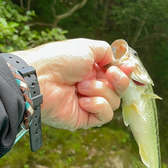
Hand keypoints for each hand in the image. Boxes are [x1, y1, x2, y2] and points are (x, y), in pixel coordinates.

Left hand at [11, 38, 132, 129]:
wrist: (40, 78)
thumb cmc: (59, 60)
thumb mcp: (87, 48)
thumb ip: (106, 52)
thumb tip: (116, 61)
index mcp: (91, 70)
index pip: (116, 75)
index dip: (124, 73)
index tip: (126, 67)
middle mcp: (91, 87)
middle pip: (119, 89)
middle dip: (119, 81)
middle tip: (110, 74)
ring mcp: (88, 104)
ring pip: (114, 102)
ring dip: (101, 91)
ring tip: (81, 86)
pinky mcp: (84, 119)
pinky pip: (105, 116)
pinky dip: (98, 106)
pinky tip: (84, 100)